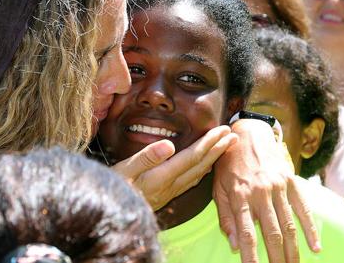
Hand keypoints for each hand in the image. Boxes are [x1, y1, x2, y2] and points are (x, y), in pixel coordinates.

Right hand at [112, 126, 236, 209]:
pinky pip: (192, 180)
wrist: (111, 211)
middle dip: (218, 148)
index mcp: (163, 175)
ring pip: (199, 173)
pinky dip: (203, 169)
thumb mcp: (125, 169)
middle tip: (233, 135)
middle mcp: (171, 184)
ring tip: (225, 147)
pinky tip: (206, 166)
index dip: (209, 143)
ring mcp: (170, 191)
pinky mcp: (167, 194)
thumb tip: (168, 144)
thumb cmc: (114, 186)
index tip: (223, 131)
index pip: (193, 156)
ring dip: (214, 158)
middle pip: (201, 165)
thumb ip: (147, 157)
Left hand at [214, 119, 319, 262]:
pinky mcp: (291, 182)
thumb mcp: (218, 188)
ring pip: (289, 225)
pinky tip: (315, 247)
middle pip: (272, 233)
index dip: (251, 256)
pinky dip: (310, 229)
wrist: (248, 134)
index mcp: (240, 196)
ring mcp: (278, 187)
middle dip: (277, 258)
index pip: (246, 233)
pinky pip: (303, 209)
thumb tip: (234, 244)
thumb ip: (225, 216)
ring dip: (293, 250)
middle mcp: (260, 193)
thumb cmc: (229, 164)